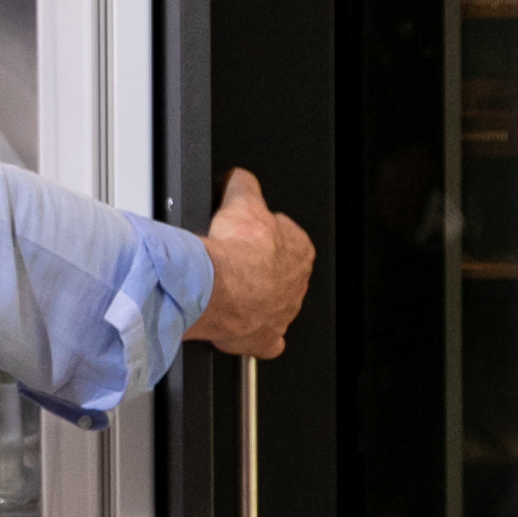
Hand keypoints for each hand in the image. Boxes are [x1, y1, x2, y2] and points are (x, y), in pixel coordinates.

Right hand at [186, 166, 313, 357]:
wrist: (217, 289)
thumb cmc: (235, 252)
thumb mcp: (241, 200)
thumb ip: (244, 185)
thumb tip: (239, 177)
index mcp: (300, 250)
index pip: (286, 237)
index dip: (262, 234)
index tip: (245, 235)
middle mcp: (297, 284)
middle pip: (279, 272)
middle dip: (259, 267)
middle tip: (234, 262)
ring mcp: (284, 313)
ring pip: (273, 304)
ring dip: (254, 298)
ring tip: (229, 290)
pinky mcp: (266, 339)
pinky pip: (266, 339)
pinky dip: (255, 334)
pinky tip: (239, 325)